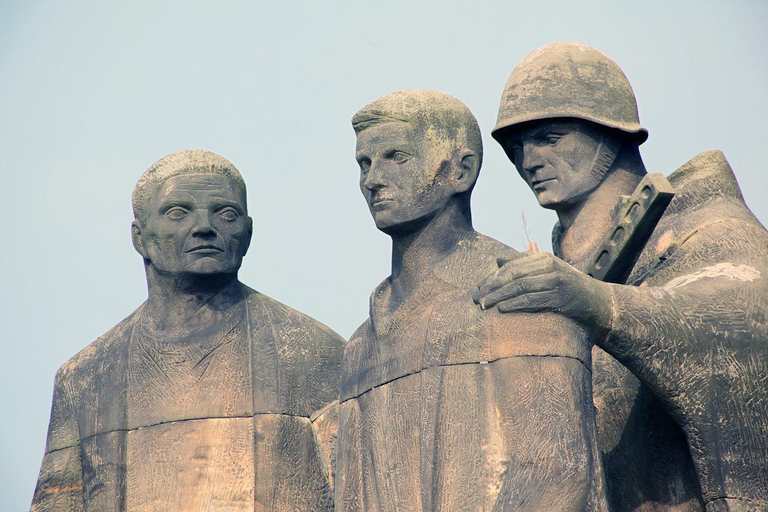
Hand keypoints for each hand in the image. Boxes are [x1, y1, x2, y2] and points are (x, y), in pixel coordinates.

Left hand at [472, 252, 613, 333]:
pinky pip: (533, 299)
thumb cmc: (569, 289)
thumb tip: (498, 260)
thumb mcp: (547, 273)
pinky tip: (502, 309)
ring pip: (520, 287)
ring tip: (484, 306)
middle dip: (492, 287)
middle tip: (476, 299)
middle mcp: (549, 265)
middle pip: (513, 275)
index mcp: (543, 258)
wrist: (600, 304)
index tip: (478, 289)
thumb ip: (524, 265)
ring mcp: (555, 280)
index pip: (511, 266)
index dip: (492, 278)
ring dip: (499, 297)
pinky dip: (515, 304)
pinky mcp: (560, 296)